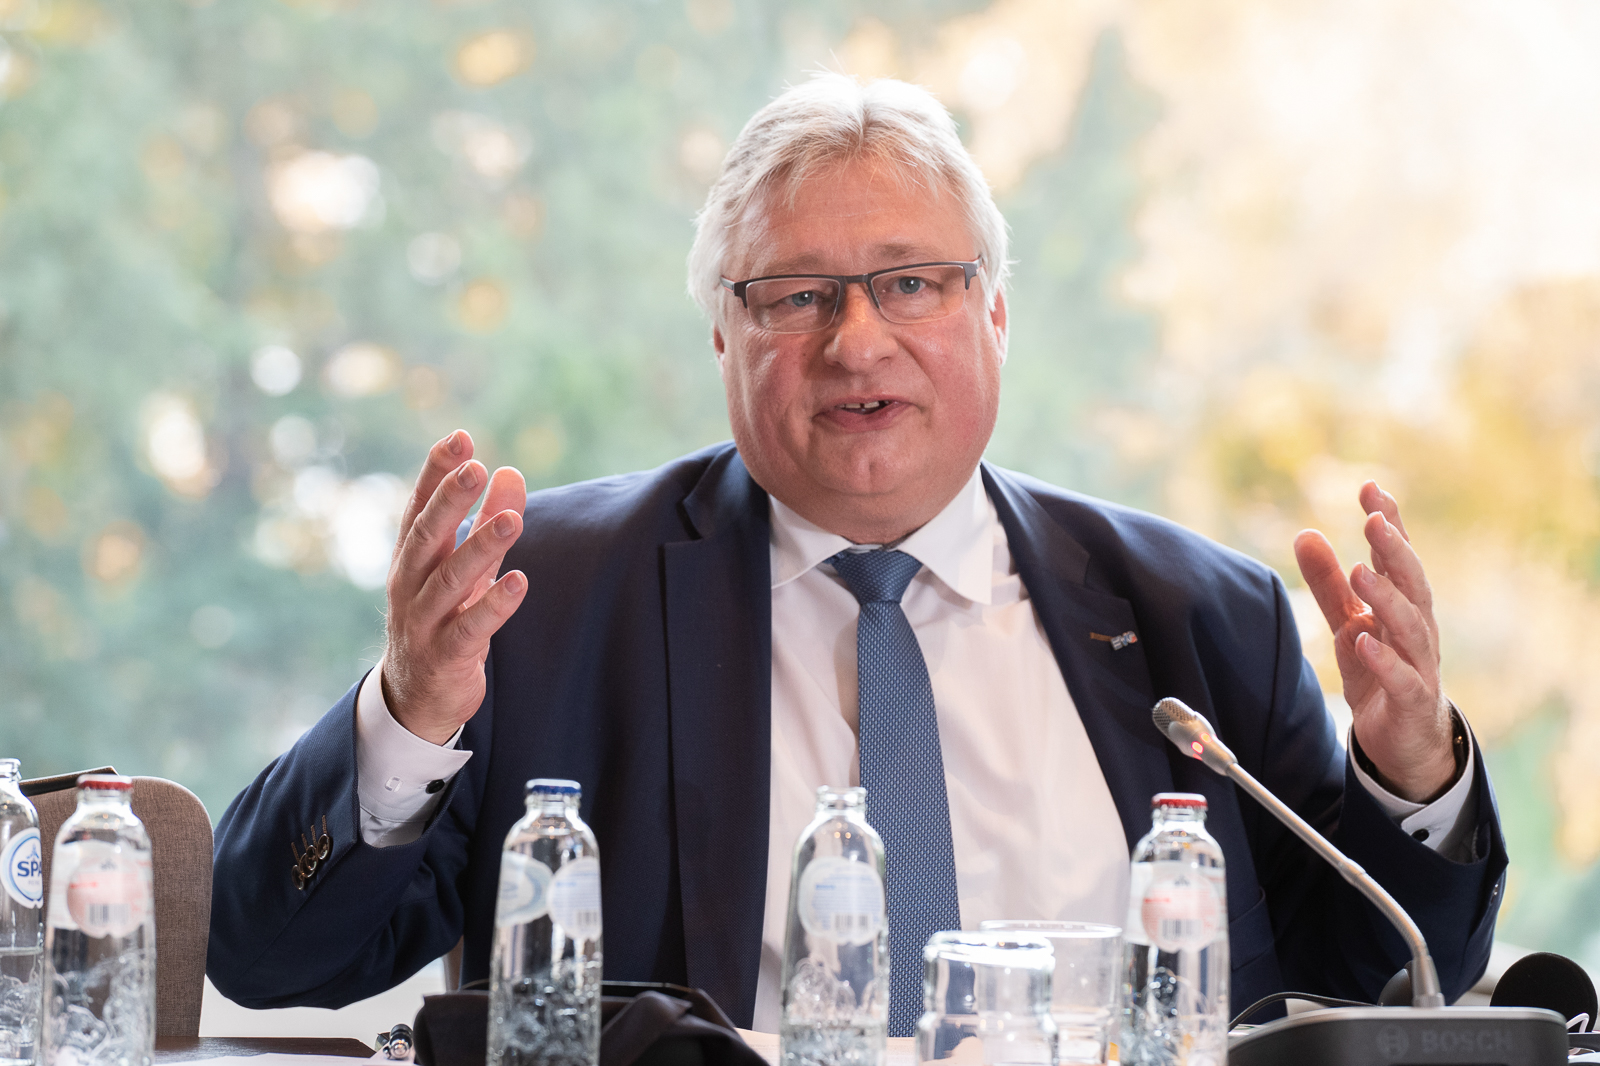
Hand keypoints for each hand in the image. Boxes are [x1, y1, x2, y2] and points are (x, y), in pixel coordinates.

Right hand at [381, 430, 527, 743]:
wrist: (417, 696)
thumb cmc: (443, 617)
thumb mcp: (465, 567)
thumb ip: (487, 522)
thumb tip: (511, 470)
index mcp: (412, 557)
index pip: (419, 507)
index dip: (436, 472)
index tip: (460, 438)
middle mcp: (410, 584)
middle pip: (427, 536)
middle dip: (450, 500)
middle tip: (475, 467)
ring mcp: (422, 621)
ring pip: (448, 580)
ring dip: (480, 548)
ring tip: (511, 520)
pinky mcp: (443, 656)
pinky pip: (468, 629)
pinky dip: (493, 606)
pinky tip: (520, 582)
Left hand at [1294, 482, 1455, 802]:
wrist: (1405, 743)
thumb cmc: (1380, 674)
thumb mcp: (1347, 623)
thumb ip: (1327, 583)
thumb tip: (1306, 533)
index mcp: (1402, 605)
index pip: (1397, 558)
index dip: (1388, 523)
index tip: (1371, 488)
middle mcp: (1416, 629)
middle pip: (1413, 583)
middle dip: (1395, 550)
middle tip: (1374, 520)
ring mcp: (1419, 665)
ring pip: (1412, 627)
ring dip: (1387, 597)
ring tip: (1361, 572)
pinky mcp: (1412, 701)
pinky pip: (1403, 678)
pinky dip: (1384, 659)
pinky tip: (1362, 639)